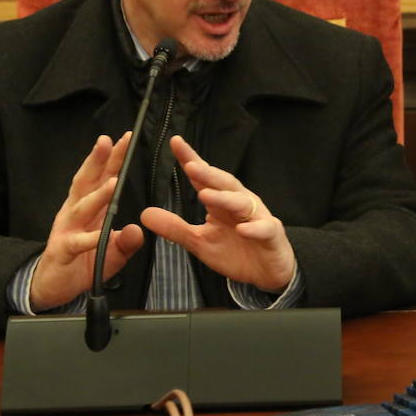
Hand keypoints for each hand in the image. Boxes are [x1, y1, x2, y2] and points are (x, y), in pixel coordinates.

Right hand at [29, 133, 144, 310]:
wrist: (52, 287)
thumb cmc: (83, 263)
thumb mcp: (111, 252)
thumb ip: (126, 241)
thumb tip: (138, 229)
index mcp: (87, 208)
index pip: (101, 178)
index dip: (112, 159)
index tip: (125, 138)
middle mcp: (74, 213)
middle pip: (87, 183)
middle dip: (98, 162)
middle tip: (109, 141)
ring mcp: (67, 230)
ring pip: (82, 208)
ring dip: (98, 195)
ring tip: (113, 182)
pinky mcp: (63, 251)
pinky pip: (77, 243)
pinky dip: (88, 239)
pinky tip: (99, 234)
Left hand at [141, 135, 296, 293]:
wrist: (267, 272)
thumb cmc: (235, 251)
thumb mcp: (199, 242)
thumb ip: (175, 228)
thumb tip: (144, 214)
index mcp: (221, 202)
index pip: (203, 178)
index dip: (190, 160)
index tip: (175, 142)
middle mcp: (240, 203)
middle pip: (223, 184)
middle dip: (207, 173)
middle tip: (190, 165)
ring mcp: (257, 217)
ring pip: (241, 202)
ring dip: (224, 198)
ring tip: (206, 195)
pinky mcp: (271, 234)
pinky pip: (264, 228)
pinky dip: (254, 228)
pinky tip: (242, 229)